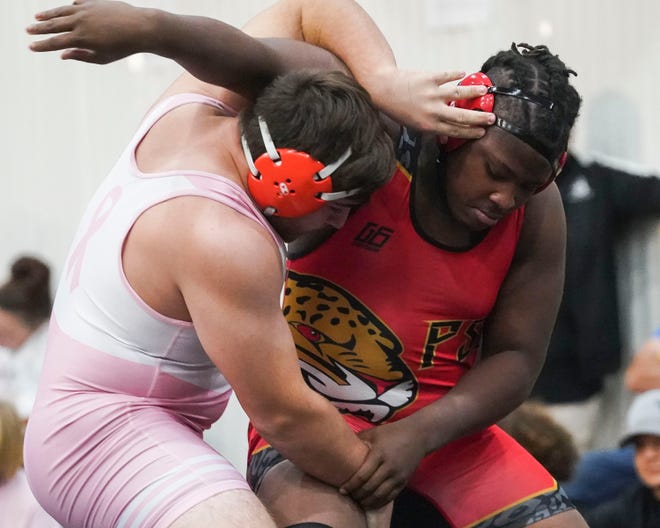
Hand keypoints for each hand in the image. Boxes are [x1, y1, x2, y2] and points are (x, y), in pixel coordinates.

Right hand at [26, 0, 152, 63]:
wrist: (140, 27)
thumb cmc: (123, 47)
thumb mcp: (103, 57)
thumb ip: (81, 56)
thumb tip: (62, 55)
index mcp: (81, 38)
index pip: (55, 42)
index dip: (42, 45)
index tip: (31, 47)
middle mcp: (80, 22)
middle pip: (54, 25)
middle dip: (39, 28)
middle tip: (27, 30)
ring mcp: (86, 9)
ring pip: (62, 11)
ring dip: (48, 14)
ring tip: (37, 17)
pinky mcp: (94, 2)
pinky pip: (77, 3)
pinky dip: (70, 7)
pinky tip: (66, 10)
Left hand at [339, 420, 427, 508]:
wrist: (419, 435)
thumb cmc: (392, 432)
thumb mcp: (374, 433)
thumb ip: (359, 440)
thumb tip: (342, 446)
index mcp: (379, 454)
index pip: (362, 475)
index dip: (350, 485)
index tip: (342, 490)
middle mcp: (389, 467)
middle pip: (369, 487)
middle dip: (357, 494)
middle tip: (348, 496)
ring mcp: (398, 475)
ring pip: (380, 495)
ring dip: (367, 501)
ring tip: (358, 501)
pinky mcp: (404, 481)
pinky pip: (391, 496)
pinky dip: (380, 502)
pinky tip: (371, 502)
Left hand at [370, 69, 494, 137]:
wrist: (383, 89)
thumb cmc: (399, 109)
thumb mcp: (413, 125)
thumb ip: (430, 130)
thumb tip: (445, 138)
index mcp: (428, 125)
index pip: (454, 131)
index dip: (470, 132)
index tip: (483, 131)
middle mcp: (431, 111)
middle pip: (460, 116)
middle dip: (478, 118)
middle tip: (492, 118)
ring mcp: (431, 94)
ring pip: (457, 94)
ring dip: (472, 93)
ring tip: (485, 92)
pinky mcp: (428, 78)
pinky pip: (446, 76)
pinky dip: (456, 74)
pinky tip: (465, 73)